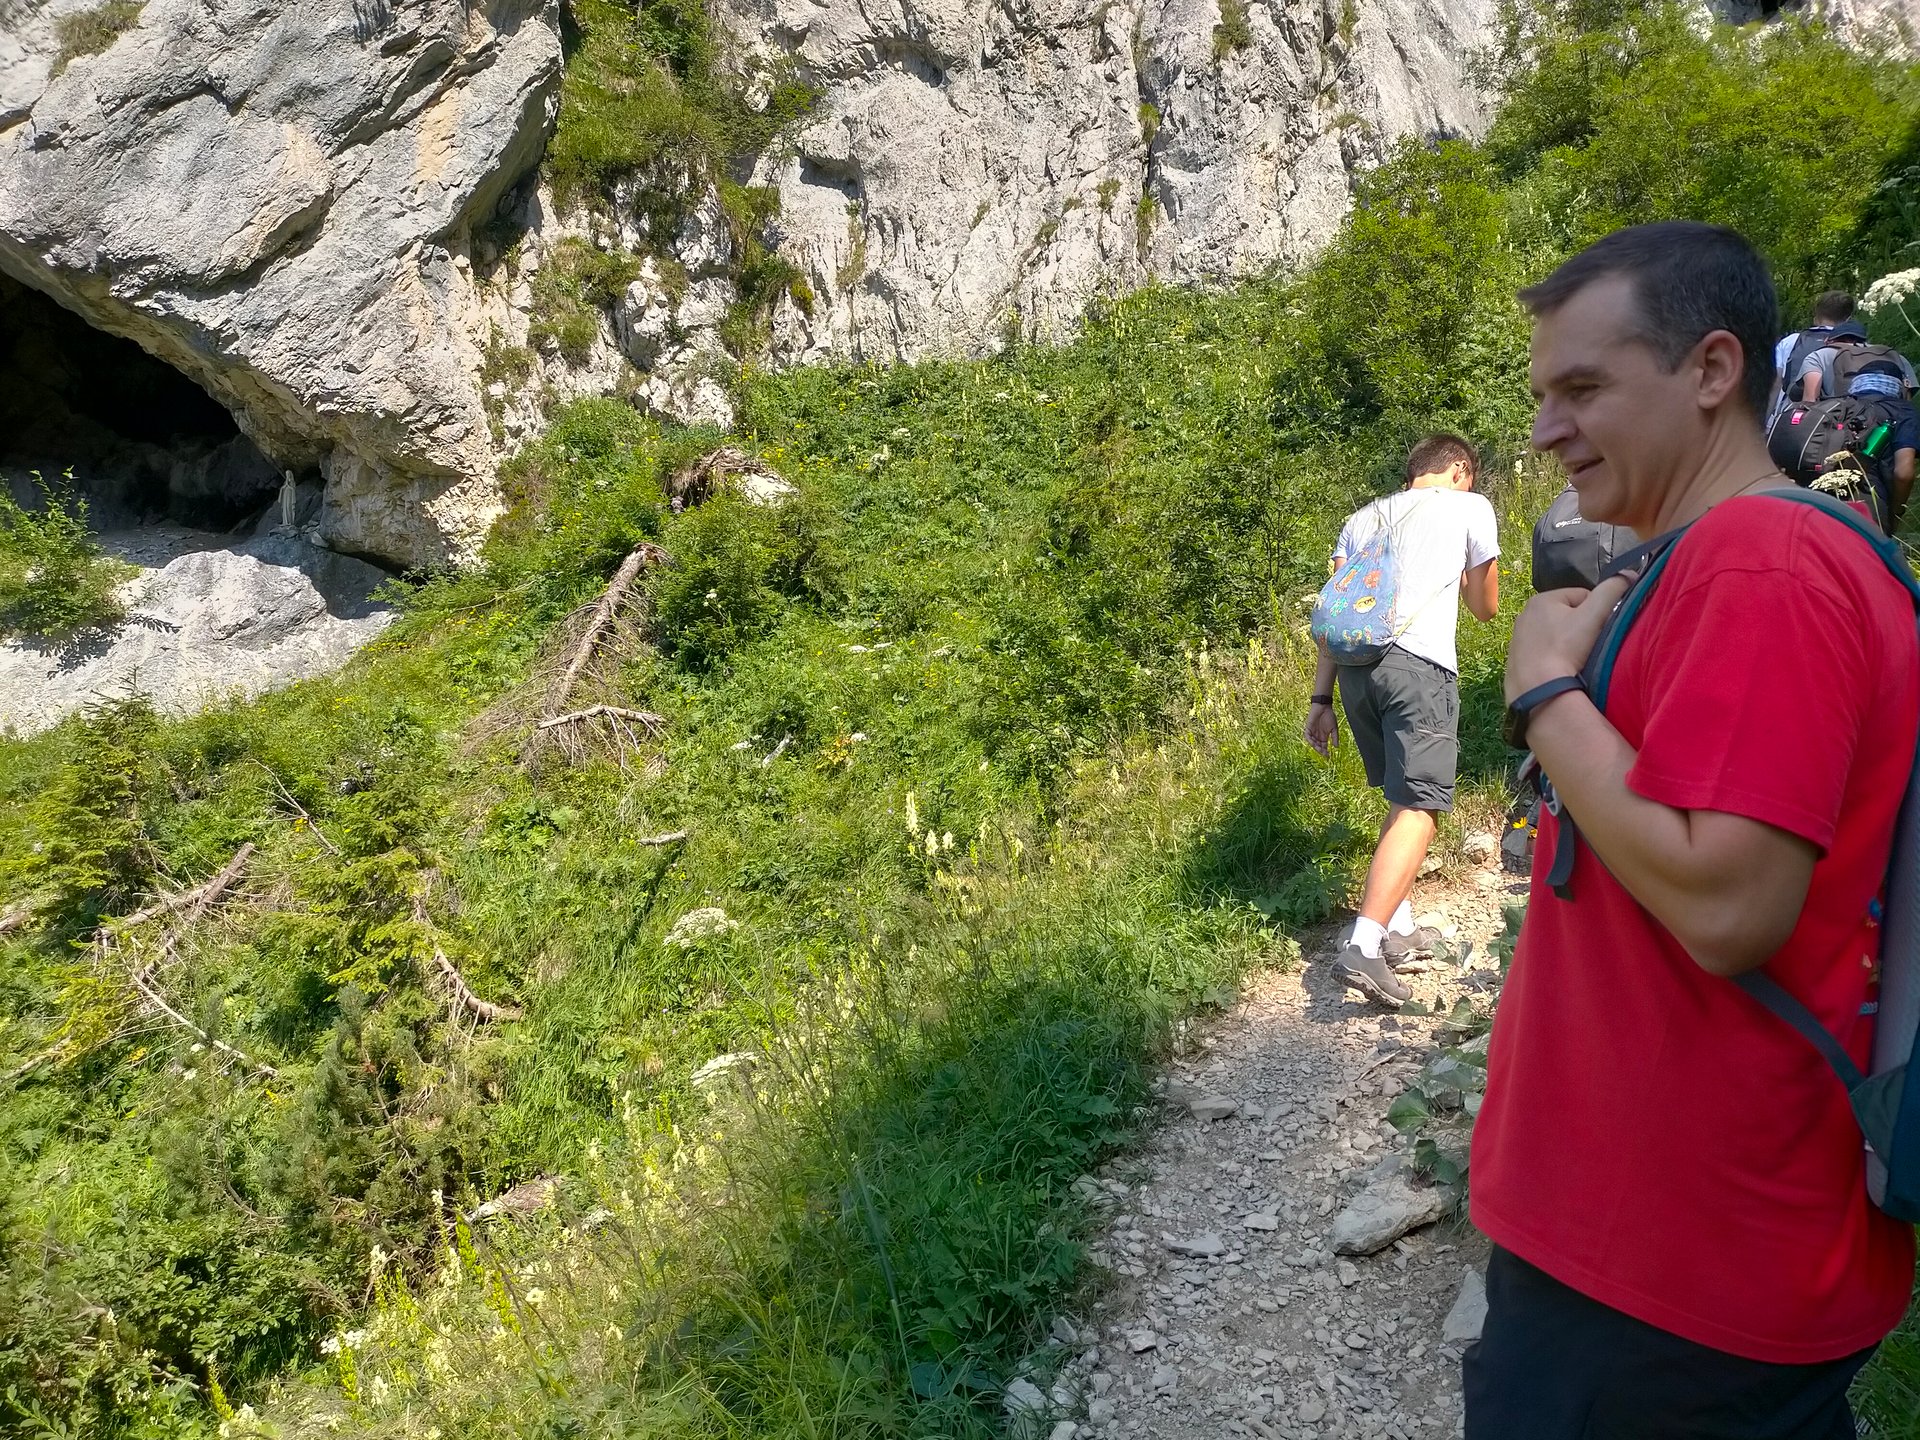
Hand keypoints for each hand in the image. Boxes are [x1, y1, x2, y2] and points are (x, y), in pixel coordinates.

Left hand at [1305, 701, 1337, 755]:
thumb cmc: (1329, 716)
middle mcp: (1317, 735)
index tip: (1328, 756)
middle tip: (1324, 754)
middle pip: (1317, 746)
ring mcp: (1312, 732)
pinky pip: (1307, 736)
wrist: (1324, 707)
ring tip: (1320, 749)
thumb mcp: (1334, 728)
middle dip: (1320, 750)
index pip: (1323, 746)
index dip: (1325, 752)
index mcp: (1324, 736)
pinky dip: (1309, 740)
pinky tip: (1313, 743)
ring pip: (1312, 742)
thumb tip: (1336, 747)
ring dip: (1315, 746)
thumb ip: (1335, 737)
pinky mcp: (1308, 727)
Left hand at [1504, 574, 1633, 702]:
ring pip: (1556, 635)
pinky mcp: (1516, 660)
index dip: (1598, 611)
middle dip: (1582, 629)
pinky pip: (1544, 653)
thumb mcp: (1594, 615)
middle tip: (1590, 646)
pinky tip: (1561, 669)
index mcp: (1541, 599)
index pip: (1582, 596)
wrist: (1537, 689)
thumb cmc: (1566, 648)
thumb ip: (1612, 590)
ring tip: (1576, 660)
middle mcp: (1525, 615)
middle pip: (1568, 617)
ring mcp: (1518, 639)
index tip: (1602, 629)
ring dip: (1569, 644)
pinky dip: (1555, 658)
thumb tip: (1629, 574)